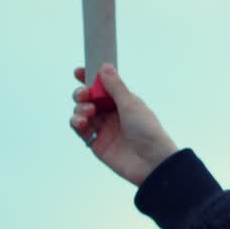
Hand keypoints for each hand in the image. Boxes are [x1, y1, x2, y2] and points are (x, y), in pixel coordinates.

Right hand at [69, 64, 178, 186]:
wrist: (152, 162)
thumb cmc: (148, 132)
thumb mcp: (131, 105)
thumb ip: (115, 87)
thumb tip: (104, 66)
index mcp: (124, 102)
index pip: (104, 86)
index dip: (90, 78)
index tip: (78, 71)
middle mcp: (113, 114)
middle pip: (89, 98)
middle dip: (82, 93)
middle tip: (84, 94)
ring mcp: (104, 128)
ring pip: (82, 112)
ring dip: (79, 108)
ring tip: (88, 111)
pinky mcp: (96, 143)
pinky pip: (80, 129)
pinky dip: (76, 122)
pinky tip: (80, 121)